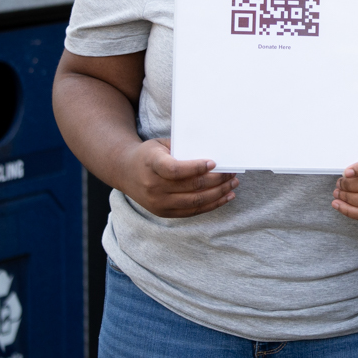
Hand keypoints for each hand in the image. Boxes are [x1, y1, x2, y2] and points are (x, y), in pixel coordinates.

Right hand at [118, 138, 237, 217]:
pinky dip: (212, 205)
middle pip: (190, 186)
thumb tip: (214, 153)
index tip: (214, 162)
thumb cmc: (148, 154)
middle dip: (216, 179)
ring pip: (195, 201)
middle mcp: (153, 186)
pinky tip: (225, 197)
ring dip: (218, 193)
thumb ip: (182, 149)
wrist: (124, 171)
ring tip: (233, 184)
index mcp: (151, 165)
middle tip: (232, 172)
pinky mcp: (163, 212)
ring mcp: (158, 202)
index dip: (196, 167)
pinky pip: (192, 211)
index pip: (175, 169)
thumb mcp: (160, 145)